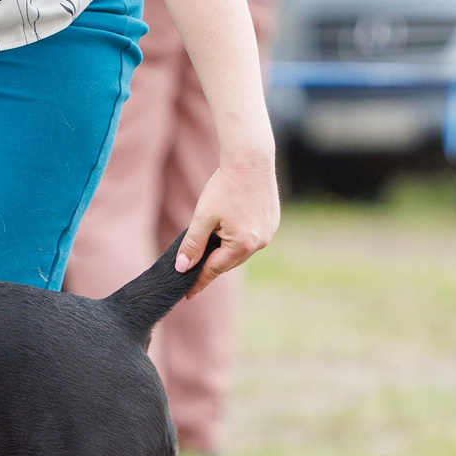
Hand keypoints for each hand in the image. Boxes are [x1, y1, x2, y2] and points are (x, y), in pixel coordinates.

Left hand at [175, 150, 279, 291]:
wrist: (250, 160)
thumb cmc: (224, 186)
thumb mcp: (203, 216)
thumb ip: (192, 244)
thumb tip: (182, 268)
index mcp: (241, 244)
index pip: (214, 269)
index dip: (199, 281)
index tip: (187, 295)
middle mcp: (259, 243)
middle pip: (228, 262)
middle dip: (211, 266)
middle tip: (193, 273)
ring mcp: (268, 233)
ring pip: (240, 251)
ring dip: (225, 252)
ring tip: (209, 251)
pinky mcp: (272, 222)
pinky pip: (252, 239)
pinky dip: (238, 240)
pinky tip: (228, 232)